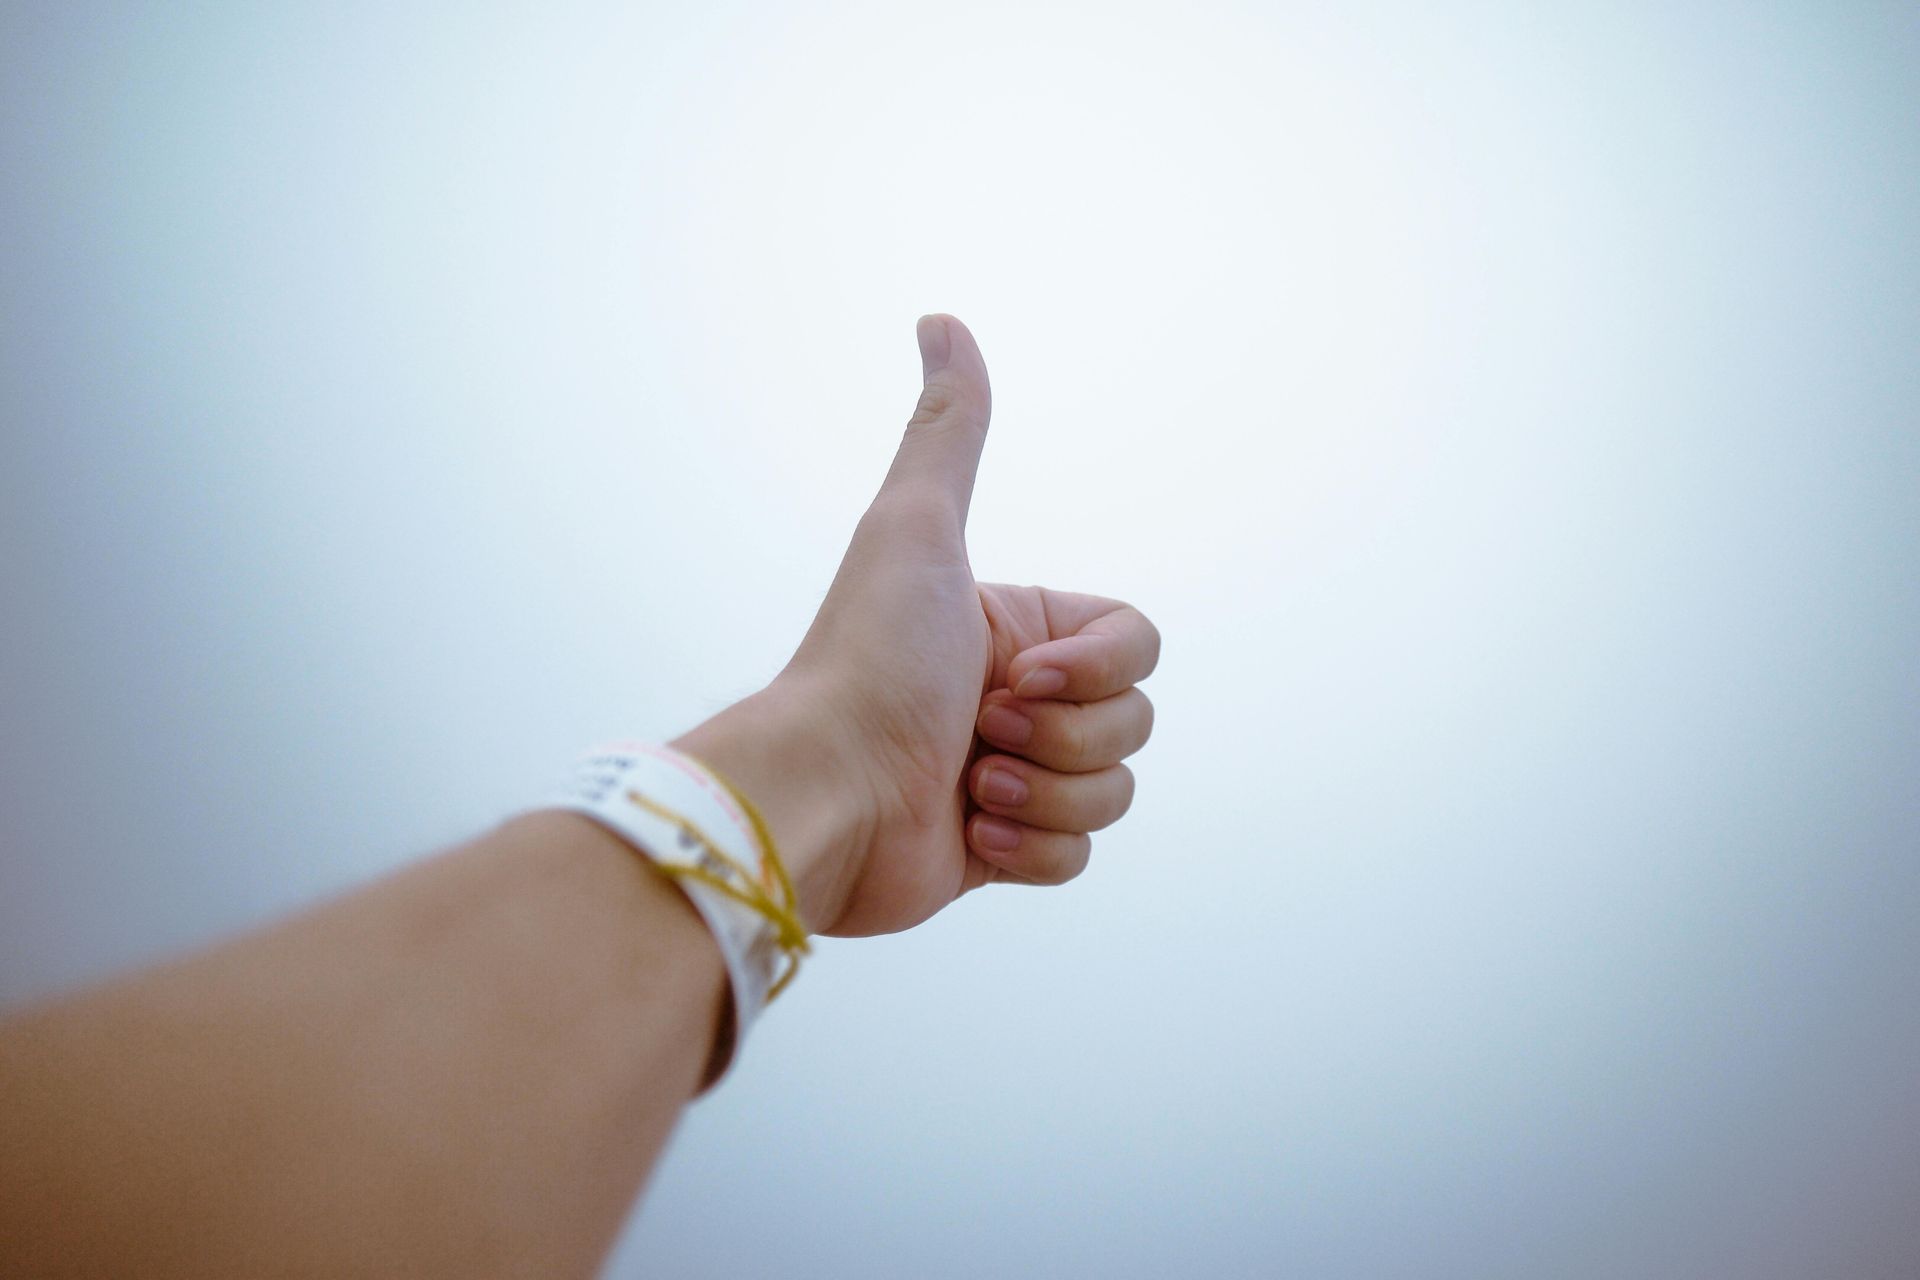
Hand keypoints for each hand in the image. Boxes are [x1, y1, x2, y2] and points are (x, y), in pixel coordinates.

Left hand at [691, 315, 1158, 936]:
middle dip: (1064, 736)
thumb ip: (948, 431)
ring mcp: (1014, 774)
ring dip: (1043, 794)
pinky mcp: (1002, 848)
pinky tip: (966, 832)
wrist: (824, 797)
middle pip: (1134, 721)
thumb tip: (942, 319)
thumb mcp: (916, 529)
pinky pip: (1081, 855)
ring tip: (966, 785)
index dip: (1096, 671)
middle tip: (976, 729)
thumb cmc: (866, 662)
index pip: (1137, 645)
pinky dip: (1029, 849)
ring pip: (1115, 791)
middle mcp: (1020, 695)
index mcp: (1017, 626)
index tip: (1012, 675)